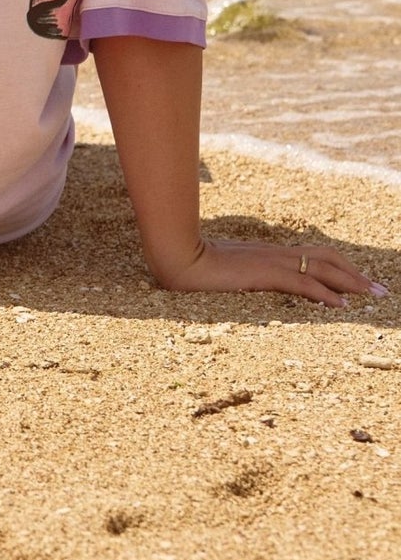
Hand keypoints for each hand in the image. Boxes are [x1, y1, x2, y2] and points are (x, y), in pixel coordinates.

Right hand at [157, 236, 388, 308]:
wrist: (178, 257)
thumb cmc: (195, 267)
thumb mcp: (227, 274)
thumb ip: (243, 277)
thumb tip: (251, 285)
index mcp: (268, 254)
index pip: (313, 255)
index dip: (339, 266)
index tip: (359, 281)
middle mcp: (275, 253)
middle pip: (326, 258)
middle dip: (355, 274)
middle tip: (379, 290)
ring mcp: (271, 261)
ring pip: (322, 268)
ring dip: (351, 282)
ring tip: (372, 295)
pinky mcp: (265, 274)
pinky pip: (304, 283)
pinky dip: (326, 294)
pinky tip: (341, 306)